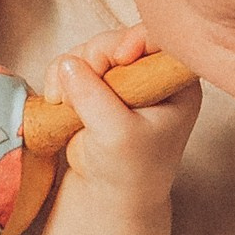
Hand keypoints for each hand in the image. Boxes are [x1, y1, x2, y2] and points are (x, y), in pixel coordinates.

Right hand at [47, 35, 200, 220]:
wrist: (111, 195)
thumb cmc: (129, 170)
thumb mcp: (116, 134)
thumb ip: (94, 97)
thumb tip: (67, 63)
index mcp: (175, 82)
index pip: (159, 39)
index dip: (135, 40)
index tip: (120, 57)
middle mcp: (150, 73)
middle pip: (116, 41)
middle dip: (93, 61)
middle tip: (78, 92)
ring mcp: (122, 77)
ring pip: (89, 50)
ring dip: (70, 72)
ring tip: (65, 104)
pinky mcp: (97, 84)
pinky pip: (72, 64)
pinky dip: (60, 78)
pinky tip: (59, 102)